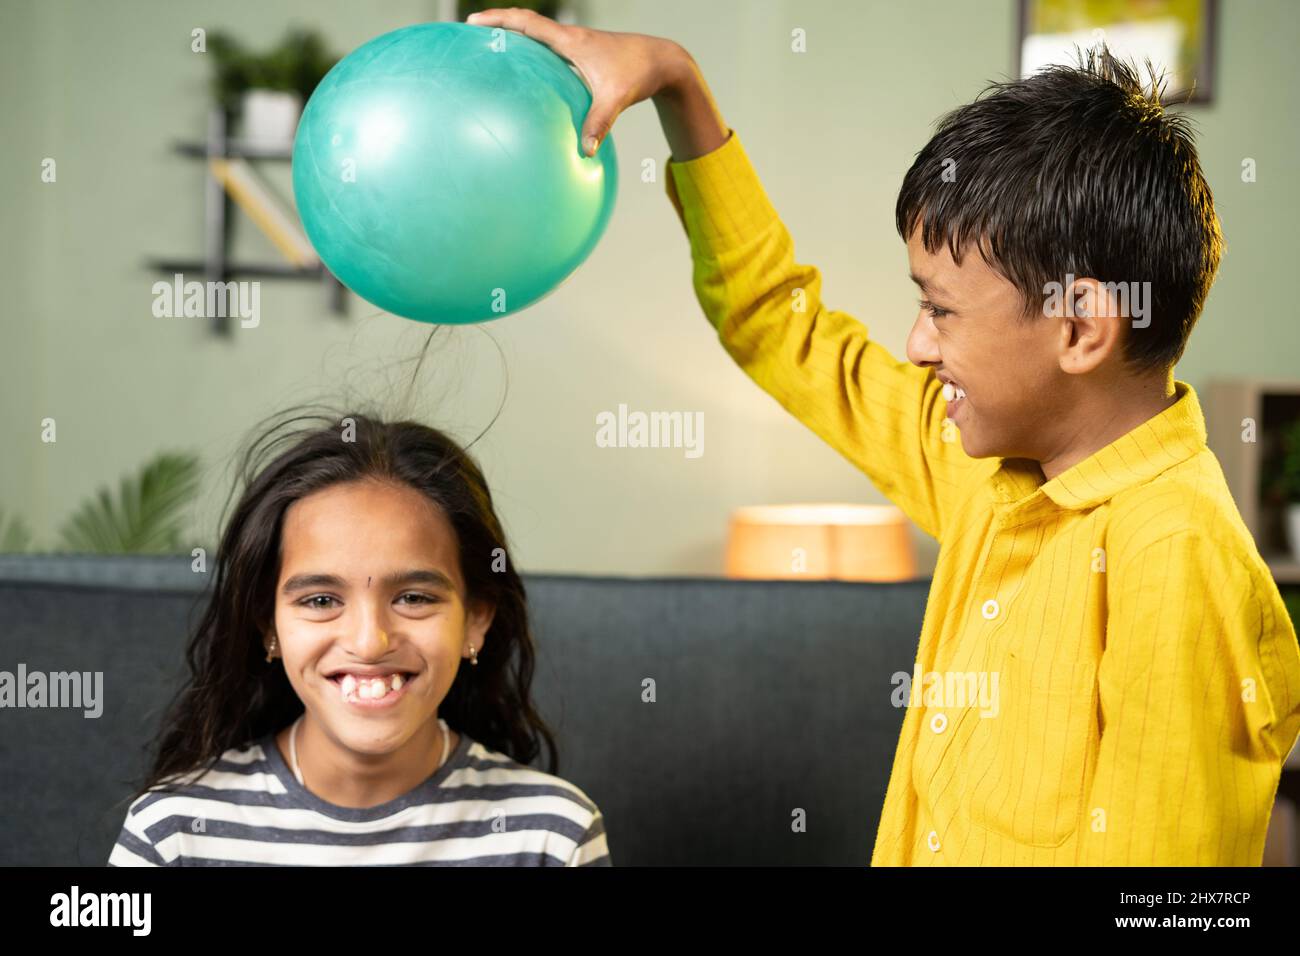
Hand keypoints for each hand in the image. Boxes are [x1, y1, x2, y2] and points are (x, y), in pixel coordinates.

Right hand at [466, 7, 688, 155]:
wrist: (662, 62)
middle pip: (526, 24)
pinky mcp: (584, 56)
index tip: (473, 23)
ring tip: (491, 51)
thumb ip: (600, 123)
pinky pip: (551, 52)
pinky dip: (535, 56)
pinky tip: (529, 77)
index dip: (499, 20)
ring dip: (515, 38)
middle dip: (498, 25)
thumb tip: (585, 151)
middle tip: (471, 33)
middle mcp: (571, 38)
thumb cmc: (639, 74)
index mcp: (571, 41)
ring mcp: (577, 46)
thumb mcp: (617, 99)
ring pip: (538, 36)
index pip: (527, 23)